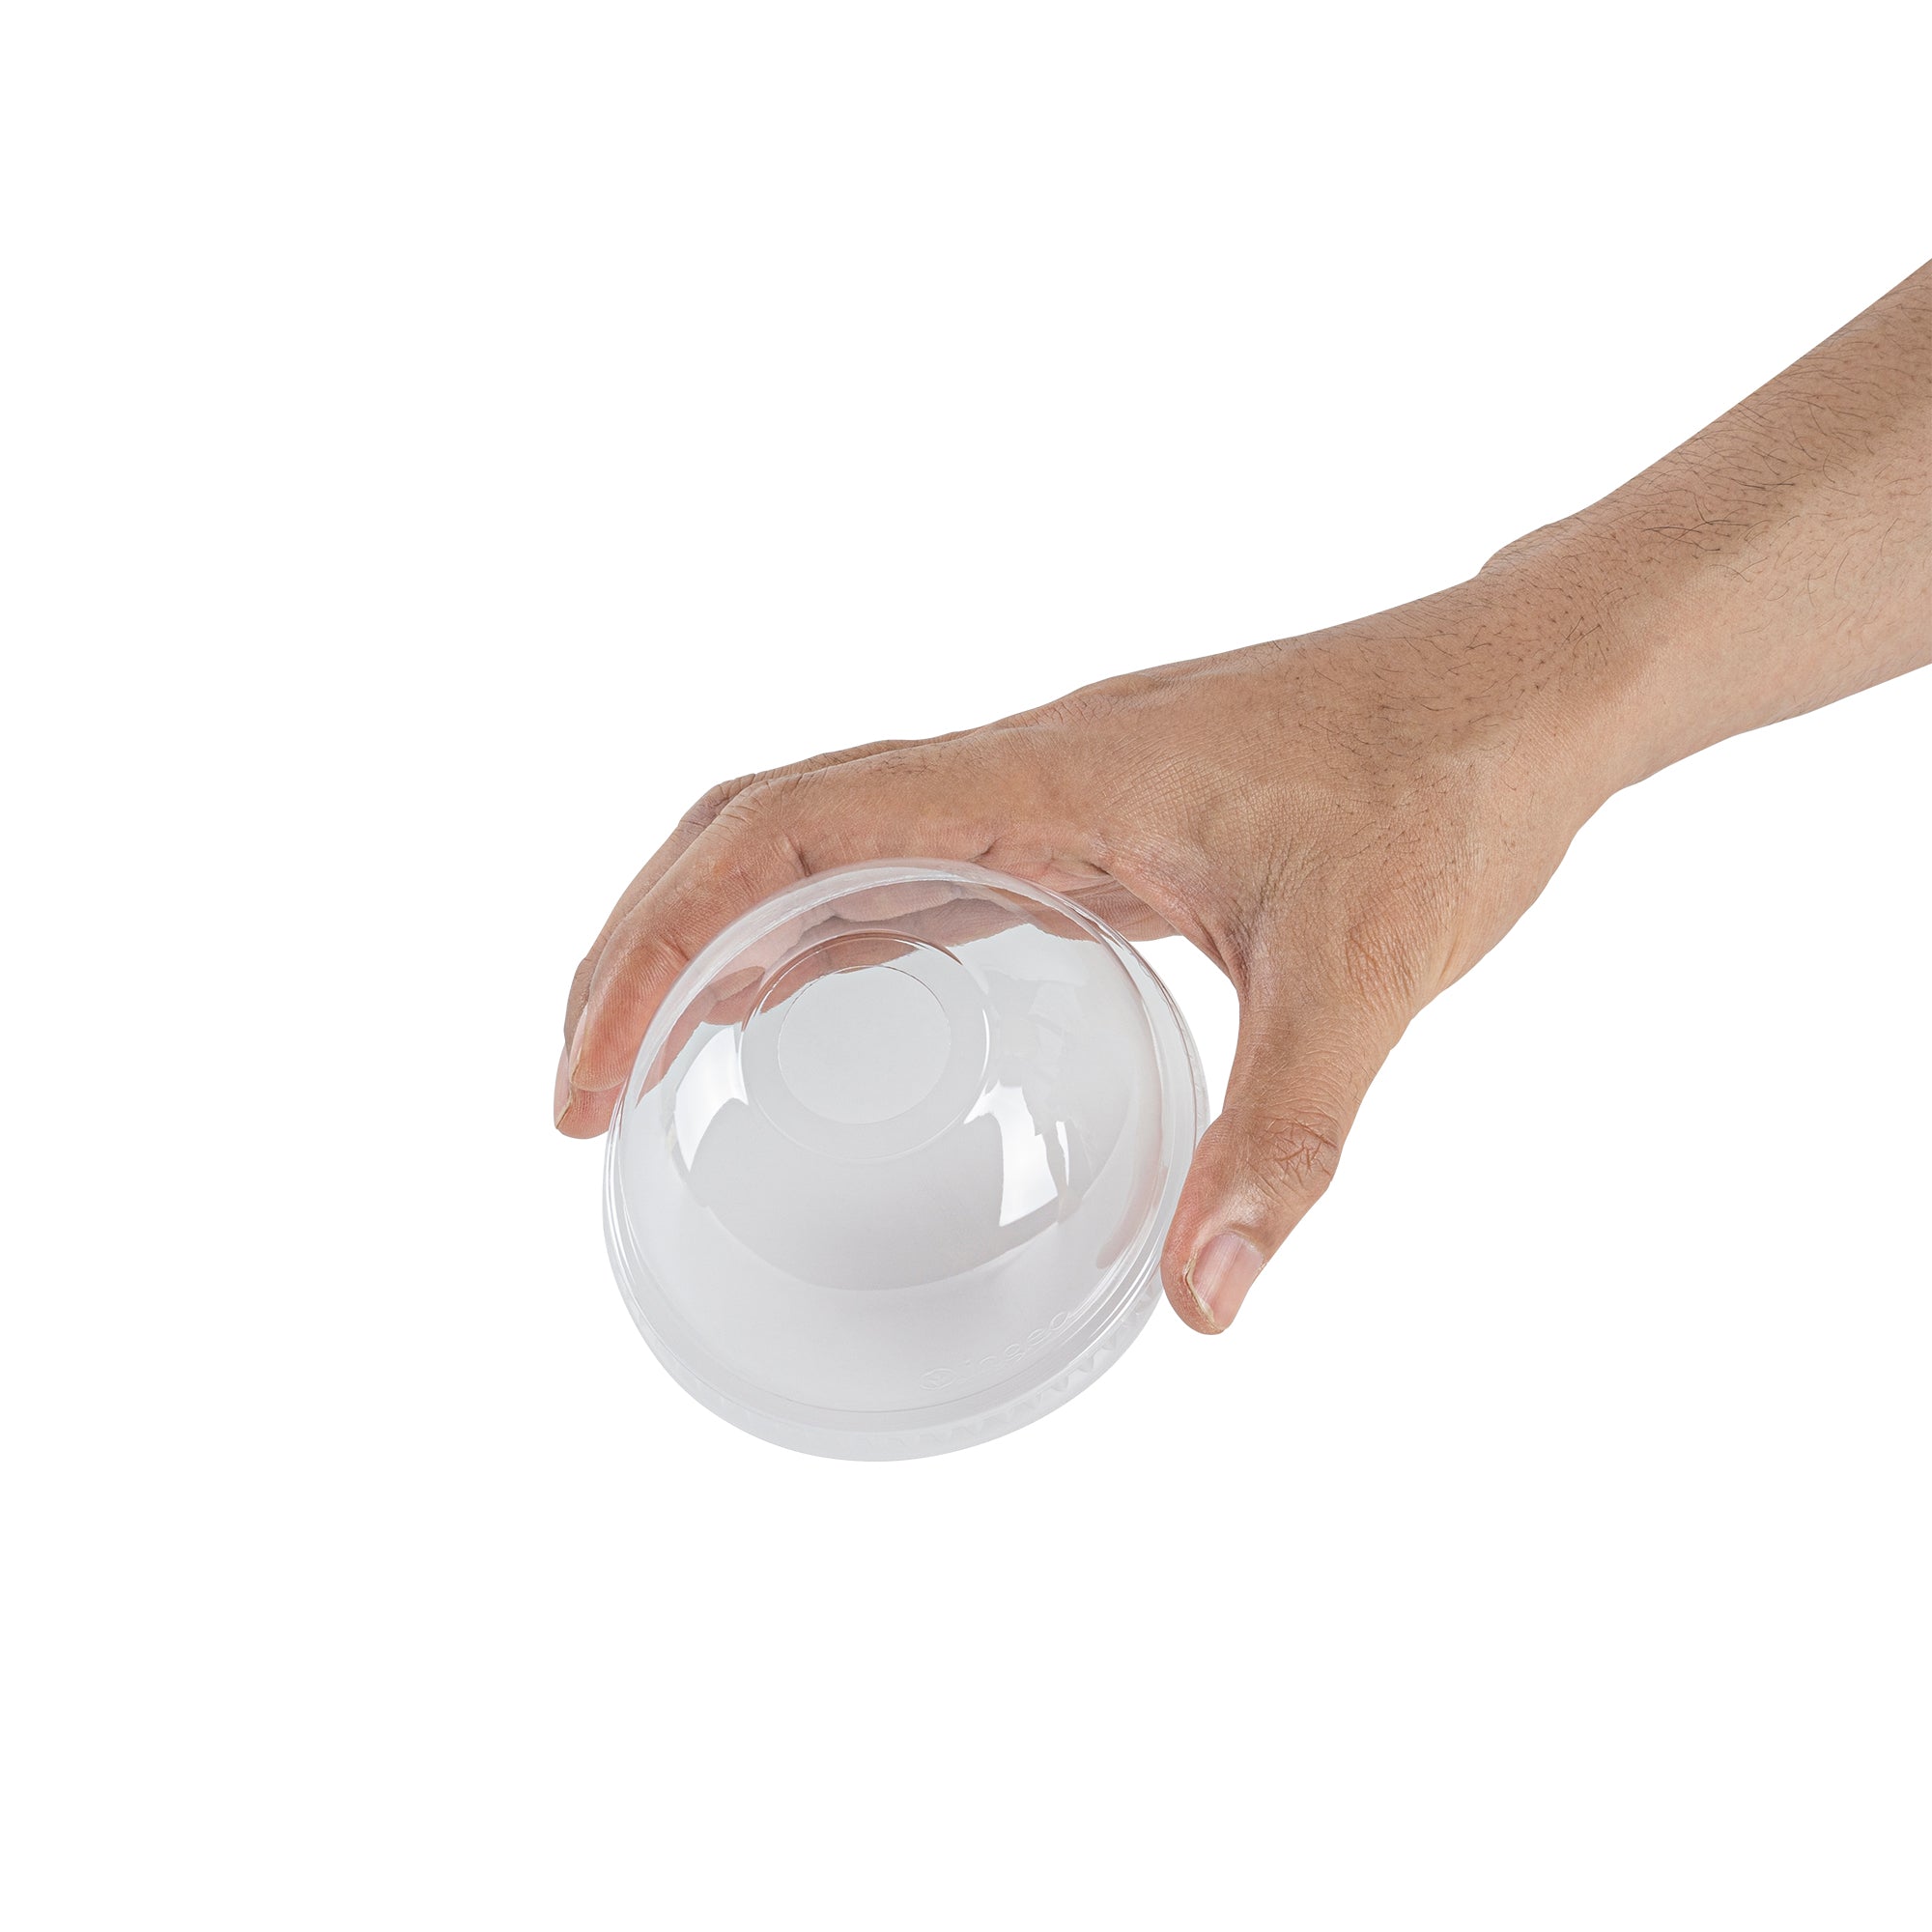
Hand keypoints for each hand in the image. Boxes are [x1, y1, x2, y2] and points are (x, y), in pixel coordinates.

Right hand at [555, 543, 1637, 1331]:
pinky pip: (911, 868)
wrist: (1524, 689)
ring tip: (647, 1059)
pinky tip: (806, 1006)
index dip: (660, 940)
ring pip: (823, 841)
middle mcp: (1018, 772)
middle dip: (645, 946)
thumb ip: (1285, 1136)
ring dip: (717, 937)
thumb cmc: (1447, 784)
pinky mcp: (1085, 828)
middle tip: (585, 1091)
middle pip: (761, 828)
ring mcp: (1044, 795)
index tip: (596, 1071)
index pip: (785, 827)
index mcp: (1043, 776)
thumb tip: (1205, 1303)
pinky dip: (825, 936)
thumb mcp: (1364, 968)